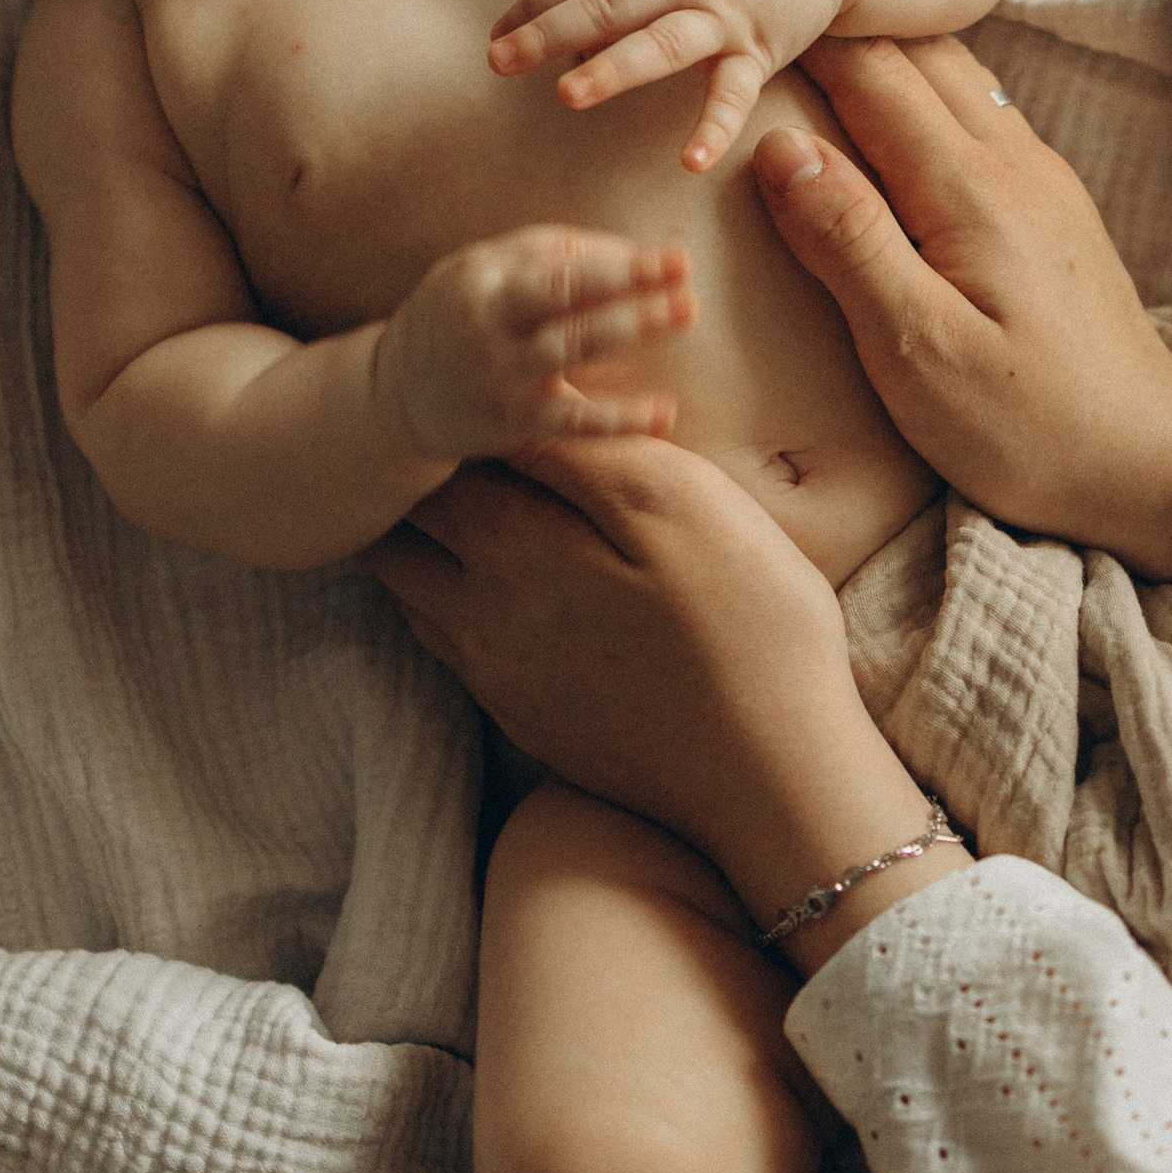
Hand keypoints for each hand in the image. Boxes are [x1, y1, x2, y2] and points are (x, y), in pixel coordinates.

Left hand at [369, 437, 949, 961]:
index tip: (449, 397)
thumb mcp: (680, 504)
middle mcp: (480, 620)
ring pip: (415, 602)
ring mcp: (499, 682)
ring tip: (462, 512)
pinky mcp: (530, 726)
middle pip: (397, 541)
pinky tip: (504, 596)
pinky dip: (454, 612)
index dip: (433, 430)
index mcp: (512, 550)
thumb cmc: (747, 624)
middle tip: (445, 452)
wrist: (773, 775)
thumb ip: (586, 451)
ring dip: (424, 554)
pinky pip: (456, 656)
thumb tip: (517, 408)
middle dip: (409, 493)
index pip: (428, 472)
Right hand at [376, 226, 693, 464]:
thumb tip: (632, 252)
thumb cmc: (461, 314)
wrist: (396, 394)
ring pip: (572, 348)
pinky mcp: (513, 424)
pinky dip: (620, 419)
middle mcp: (489, 324)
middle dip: (627, 288)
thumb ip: (552, 253)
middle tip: (687, 282)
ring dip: (632, 329)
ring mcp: (500, 376)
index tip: (674, 256)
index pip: (560, 265)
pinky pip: (574, 422)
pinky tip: (665, 412)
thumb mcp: (486, 269)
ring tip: (684, 314)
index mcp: (485, 280)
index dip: (619, 260)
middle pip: (565, 299)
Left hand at [489, 0, 842, 174]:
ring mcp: (721, 13)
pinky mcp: (760, 48)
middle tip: (500, 62)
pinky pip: (733, 92)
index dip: (535, 2)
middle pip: (606, 3)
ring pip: (660, 42)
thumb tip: (562, 29)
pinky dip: (714, 127)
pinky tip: (691, 162)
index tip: (495, 35)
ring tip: (566, 98)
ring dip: (612, 68)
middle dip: (549, 32)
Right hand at [754, 38, 1171, 576]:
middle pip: (919, 54)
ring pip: (958, 77)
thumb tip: (779, 146)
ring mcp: (1043, 181)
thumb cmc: (1025, 425)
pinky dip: (929, 94)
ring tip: (822, 52)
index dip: (804, 38)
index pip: (872, 73)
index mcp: (968, 188)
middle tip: (771, 17)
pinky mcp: (1056, 211)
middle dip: (846, 26)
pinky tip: (900, 119)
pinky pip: (983, 116)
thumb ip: (847, 241)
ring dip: (890, 54)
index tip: (742, 16)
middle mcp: (1013, 163)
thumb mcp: (915, 348)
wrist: (1149, 465)